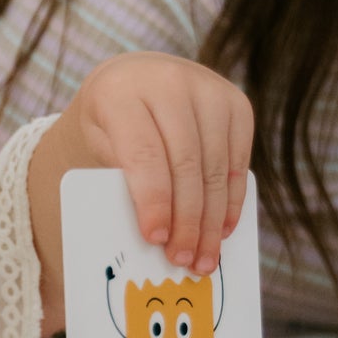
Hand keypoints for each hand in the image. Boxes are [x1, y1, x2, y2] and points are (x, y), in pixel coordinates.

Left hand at [62, 52, 252, 274]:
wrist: (139, 77)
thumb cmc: (113, 120)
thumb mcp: (100, 141)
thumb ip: (120, 177)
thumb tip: (155, 236)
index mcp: (122, 92)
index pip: (144, 154)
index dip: (153, 199)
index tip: (155, 238)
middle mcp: (170, 83)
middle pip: (185, 165)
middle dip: (186, 219)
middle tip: (182, 259)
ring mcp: (209, 90)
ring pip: (215, 167)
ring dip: (211, 219)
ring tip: (203, 256)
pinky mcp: (237, 104)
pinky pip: (237, 162)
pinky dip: (230, 200)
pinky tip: (222, 229)